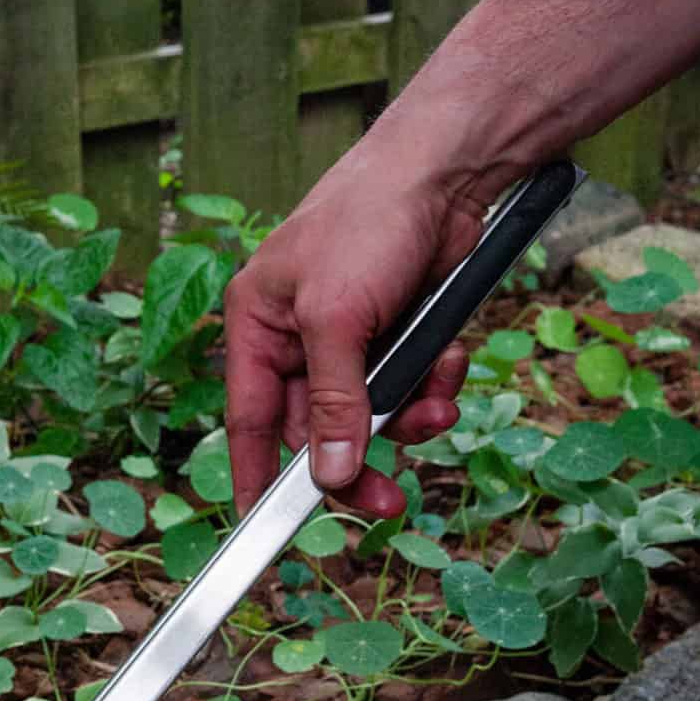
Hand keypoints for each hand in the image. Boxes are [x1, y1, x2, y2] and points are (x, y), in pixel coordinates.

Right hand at [224, 147, 484, 517]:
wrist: (448, 168)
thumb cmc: (369, 219)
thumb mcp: (338, 319)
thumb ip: (333, 403)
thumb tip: (328, 474)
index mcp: (258, 327)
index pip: (249, 423)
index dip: (256, 480)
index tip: (263, 532)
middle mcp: (299, 338)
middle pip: (319, 433)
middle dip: (361, 459)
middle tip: (390, 502)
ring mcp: (352, 338)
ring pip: (372, 416)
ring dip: (409, 419)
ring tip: (438, 405)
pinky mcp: (398, 333)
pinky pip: (410, 388)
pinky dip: (433, 385)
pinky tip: (450, 361)